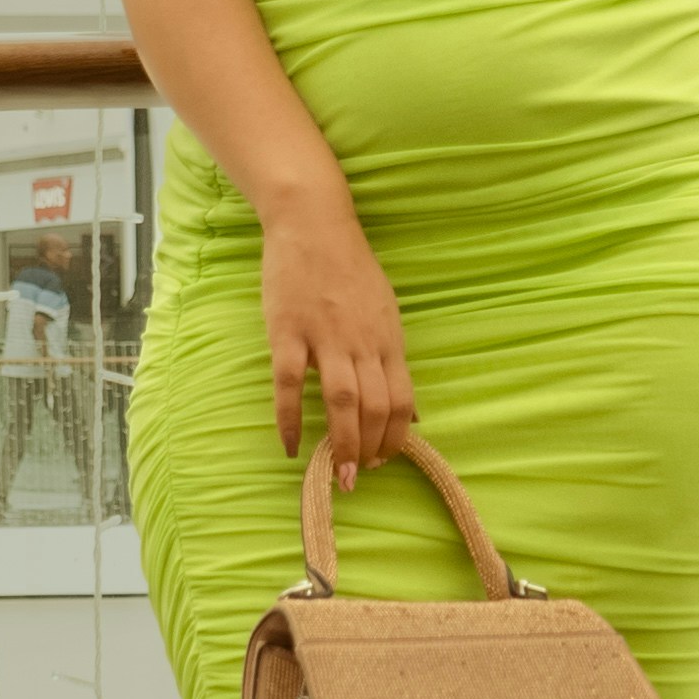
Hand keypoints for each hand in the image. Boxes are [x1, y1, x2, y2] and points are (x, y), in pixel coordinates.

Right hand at [256, 191, 415, 472]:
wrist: (313, 223)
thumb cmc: (349, 267)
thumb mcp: (386, 311)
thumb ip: (392, 357)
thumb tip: (410, 411)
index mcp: (389, 339)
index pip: (402, 401)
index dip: (395, 437)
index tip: (384, 459)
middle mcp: (363, 343)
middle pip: (375, 408)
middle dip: (370, 450)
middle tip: (359, 475)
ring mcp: (326, 337)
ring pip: (342, 401)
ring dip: (342, 443)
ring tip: (338, 472)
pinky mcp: (289, 332)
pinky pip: (291, 384)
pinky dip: (289, 419)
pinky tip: (289, 444)